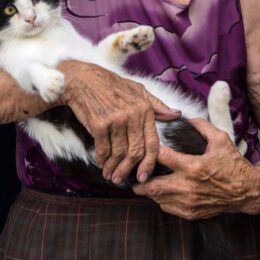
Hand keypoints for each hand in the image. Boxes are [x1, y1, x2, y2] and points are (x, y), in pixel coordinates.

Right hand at [58, 61, 180, 183]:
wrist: (82, 80)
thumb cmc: (111, 85)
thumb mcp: (138, 90)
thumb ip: (157, 105)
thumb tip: (176, 114)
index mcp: (145, 109)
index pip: (152, 143)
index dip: (149, 163)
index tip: (144, 176)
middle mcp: (132, 115)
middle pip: (135, 152)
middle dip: (128, 170)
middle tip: (122, 179)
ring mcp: (115, 120)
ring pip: (118, 153)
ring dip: (113, 168)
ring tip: (110, 174)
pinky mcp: (98, 124)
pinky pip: (103, 149)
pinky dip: (101, 159)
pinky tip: (101, 163)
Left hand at [133, 118, 259, 218]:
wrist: (247, 191)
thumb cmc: (233, 164)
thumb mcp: (221, 139)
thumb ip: (202, 126)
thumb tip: (187, 118)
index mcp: (194, 166)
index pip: (162, 157)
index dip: (149, 151)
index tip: (143, 147)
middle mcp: (188, 186)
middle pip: (152, 185)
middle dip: (139, 180)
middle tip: (132, 173)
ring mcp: (189, 202)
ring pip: (157, 199)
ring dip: (148, 190)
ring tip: (142, 181)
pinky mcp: (191, 213)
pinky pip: (167, 208)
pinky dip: (161, 200)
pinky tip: (160, 191)